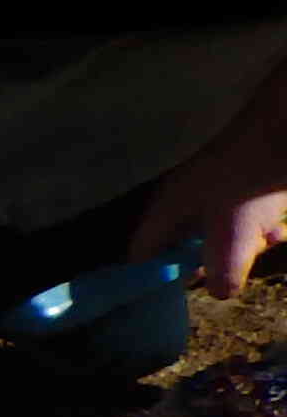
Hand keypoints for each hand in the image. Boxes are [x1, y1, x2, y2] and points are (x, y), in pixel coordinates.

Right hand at [129, 76, 286, 298]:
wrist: (283, 123)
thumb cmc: (249, 173)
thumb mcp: (235, 233)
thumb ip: (223, 270)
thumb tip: (220, 293)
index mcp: (167, 206)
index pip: (143, 250)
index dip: (152, 275)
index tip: (171, 293)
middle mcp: (183, 196)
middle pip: (185, 243)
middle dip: (210, 260)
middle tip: (232, 268)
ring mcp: (214, 185)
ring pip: (218, 228)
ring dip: (241, 244)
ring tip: (266, 243)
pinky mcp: (241, 177)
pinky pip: (241, 211)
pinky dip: (256, 225)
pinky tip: (277, 229)